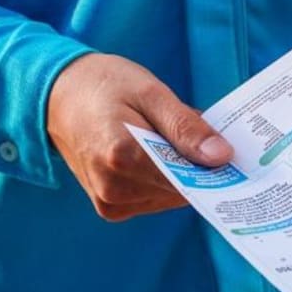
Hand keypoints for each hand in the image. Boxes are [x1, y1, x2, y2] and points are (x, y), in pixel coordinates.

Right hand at [47, 53, 233, 220]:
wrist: (57, 94)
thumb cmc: (105, 84)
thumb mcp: (151, 92)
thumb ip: (186, 127)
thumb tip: (221, 157)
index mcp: (121, 156)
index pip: (187, 178)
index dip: (214, 167)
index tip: (234, 153)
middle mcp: (113, 187)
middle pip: (181, 190)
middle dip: (198, 167)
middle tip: (204, 135)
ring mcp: (109, 201)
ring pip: (170, 197)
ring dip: (182, 172)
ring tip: (170, 137)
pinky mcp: (110, 207)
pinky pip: (154, 199)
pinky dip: (166, 179)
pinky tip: (159, 152)